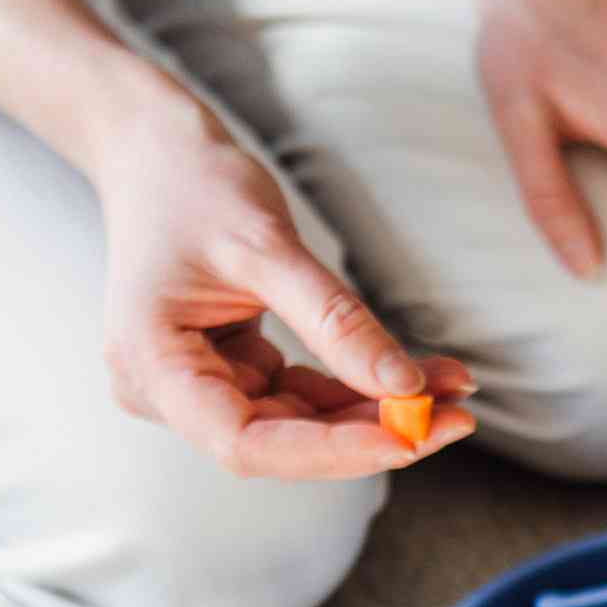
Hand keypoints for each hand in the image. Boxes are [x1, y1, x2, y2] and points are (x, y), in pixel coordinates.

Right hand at [90, 102, 476, 478]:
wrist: (157, 154)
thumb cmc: (193, 185)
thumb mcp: (267, 246)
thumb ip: (334, 321)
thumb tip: (404, 387)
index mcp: (151, 367)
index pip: (245, 442)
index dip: (331, 452)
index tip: (409, 436)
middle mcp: (167, 391)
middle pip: (280, 442)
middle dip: (370, 431)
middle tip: (455, 417)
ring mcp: (200, 386)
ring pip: (300, 423)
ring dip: (375, 411)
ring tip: (451, 389)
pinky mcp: (232, 373)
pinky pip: (302, 395)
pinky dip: (358, 386)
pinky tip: (418, 377)